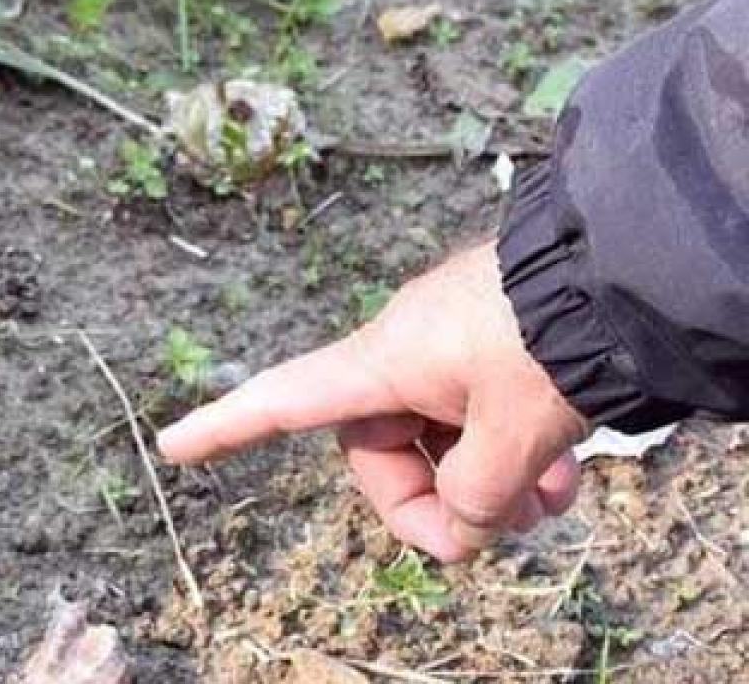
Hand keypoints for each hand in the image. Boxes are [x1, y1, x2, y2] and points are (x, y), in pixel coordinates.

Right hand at [157, 244, 588, 561]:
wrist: (628, 271)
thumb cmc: (557, 340)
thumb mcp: (517, 436)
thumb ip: (475, 496)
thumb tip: (463, 520)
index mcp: (384, 360)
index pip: (284, 400)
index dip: (225, 427)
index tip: (173, 446)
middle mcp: (403, 349)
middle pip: (381, 448)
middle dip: (431, 500)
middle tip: (496, 531)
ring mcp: (449, 344)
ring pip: (440, 437)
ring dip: (485, 483)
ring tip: (551, 502)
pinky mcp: (492, 342)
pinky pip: (476, 413)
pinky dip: (508, 452)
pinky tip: (563, 475)